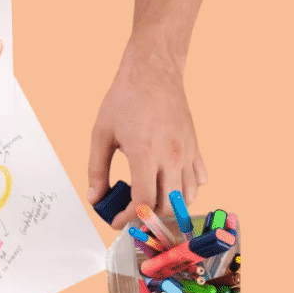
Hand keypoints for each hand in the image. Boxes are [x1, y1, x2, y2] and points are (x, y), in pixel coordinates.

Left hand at [87, 34, 206, 229]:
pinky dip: (187, 191)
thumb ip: (96, 169)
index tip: (116, 220)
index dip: (128, 218)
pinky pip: (198, 180)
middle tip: (131, 215)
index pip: (143, 203)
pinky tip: (170, 186)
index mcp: (146, 154)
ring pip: (187, 198)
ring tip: (150, 203)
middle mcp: (171, 157)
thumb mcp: (101, 133)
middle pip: (167, 207)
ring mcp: (187, 153)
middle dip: (147, 218)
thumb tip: (95, 197)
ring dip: (169, 208)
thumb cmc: (126, 98)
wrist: (154, 71)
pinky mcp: (195, 147)